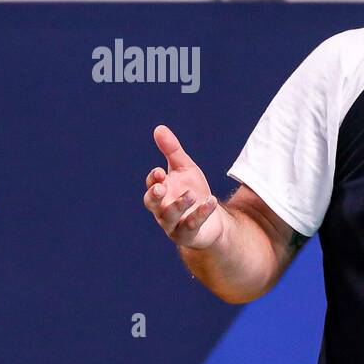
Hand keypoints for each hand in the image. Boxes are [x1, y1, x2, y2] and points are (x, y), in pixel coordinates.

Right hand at [142, 125, 223, 248]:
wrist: (212, 217)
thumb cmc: (193, 191)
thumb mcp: (185, 168)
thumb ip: (172, 151)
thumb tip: (159, 128)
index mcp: (160, 193)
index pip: (151, 185)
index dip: (154, 179)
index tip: (160, 172)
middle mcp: (162, 210)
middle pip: (152, 204)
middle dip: (154, 195)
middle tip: (160, 187)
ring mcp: (173, 224)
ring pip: (170, 217)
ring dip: (179, 205)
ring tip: (192, 194)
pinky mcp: (188, 235)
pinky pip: (192, 225)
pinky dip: (201, 213)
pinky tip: (211, 201)